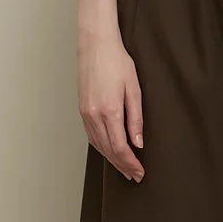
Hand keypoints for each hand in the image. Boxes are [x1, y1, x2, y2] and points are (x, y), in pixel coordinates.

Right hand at [78, 30, 145, 180]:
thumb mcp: (133, 88)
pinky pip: (91, 135)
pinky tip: (109, 151)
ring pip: (98, 145)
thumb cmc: (117, 62)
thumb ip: (136, 118)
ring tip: (124, 168)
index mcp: (110, 111)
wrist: (95, 45)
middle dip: (122, 166)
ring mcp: (85, 113)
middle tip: (134, 176)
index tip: (140, 172)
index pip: (120, 148)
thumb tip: (138, 143)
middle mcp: (94, 115)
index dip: (130, 163)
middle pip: (108, 150)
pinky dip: (101, 147)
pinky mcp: (82, 109)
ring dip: (111, 159)